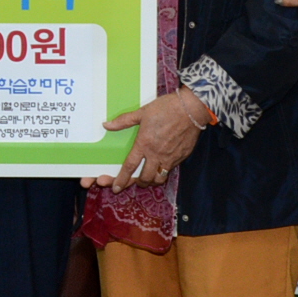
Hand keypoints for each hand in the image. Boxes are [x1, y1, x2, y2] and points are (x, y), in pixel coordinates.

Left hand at [80, 88, 206, 191]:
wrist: (191, 109)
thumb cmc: (166, 108)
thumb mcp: (142, 112)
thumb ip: (124, 121)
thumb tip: (106, 125)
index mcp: (144, 144)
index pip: (130, 166)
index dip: (122, 179)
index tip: (116, 188)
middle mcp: (157, 154)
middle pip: (145, 178)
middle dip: (138, 183)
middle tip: (134, 182)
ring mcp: (170, 157)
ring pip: (159, 178)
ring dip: (152, 181)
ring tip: (148, 178)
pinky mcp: (181, 157)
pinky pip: (170, 169)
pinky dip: (164, 171)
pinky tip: (162, 166)